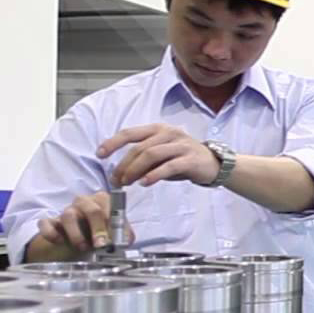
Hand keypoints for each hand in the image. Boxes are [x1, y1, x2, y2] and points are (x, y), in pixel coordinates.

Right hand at [35, 191, 134, 252]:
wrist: (75, 247)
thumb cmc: (98, 236)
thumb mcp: (113, 236)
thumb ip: (122, 235)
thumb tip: (125, 240)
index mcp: (102, 201)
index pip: (108, 204)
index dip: (111, 221)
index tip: (112, 240)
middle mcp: (84, 203)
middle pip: (91, 209)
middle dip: (97, 228)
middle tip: (100, 245)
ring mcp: (65, 211)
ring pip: (68, 215)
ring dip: (76, 234)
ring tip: (83, 247)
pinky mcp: (49, 222)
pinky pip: (45, 223)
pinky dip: (51, 232)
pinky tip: (59, 241)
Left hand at [100, 123, 218, 186]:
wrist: (213, 164)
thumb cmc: (183, 159)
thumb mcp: (161, 155)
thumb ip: (142, 159)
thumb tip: (120, 172)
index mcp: (158, 129)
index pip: (131, 133)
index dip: (113, 143)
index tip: (100, 154)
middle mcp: (169, 133)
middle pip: (139, 147)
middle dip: (123, 165)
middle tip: (115, 180)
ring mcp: (180, 145)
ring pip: (151, 154)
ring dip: (135, 170)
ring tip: (127, 183)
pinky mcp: (190, 159)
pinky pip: (169, 166)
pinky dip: (154, 175)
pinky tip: (145, 183)